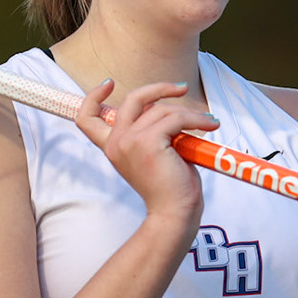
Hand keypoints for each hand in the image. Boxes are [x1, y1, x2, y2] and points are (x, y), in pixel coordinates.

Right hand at [73, 79, 218, 228]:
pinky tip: (210, 125)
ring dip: (190, 114)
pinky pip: (177, 119)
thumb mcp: (151, 154)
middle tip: (180, 89)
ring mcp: (130, 141)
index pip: (87, 118)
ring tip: (209, 123)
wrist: (174, 213)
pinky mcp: (149, 142)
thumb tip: (163, 108)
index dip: (93, 97)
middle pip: (133, 99)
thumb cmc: (169, 188)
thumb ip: (148, 133)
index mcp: (113, 147)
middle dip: (159, 88)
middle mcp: (117, 142)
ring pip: (163, 110)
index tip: (108, 83)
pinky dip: (197, 119)